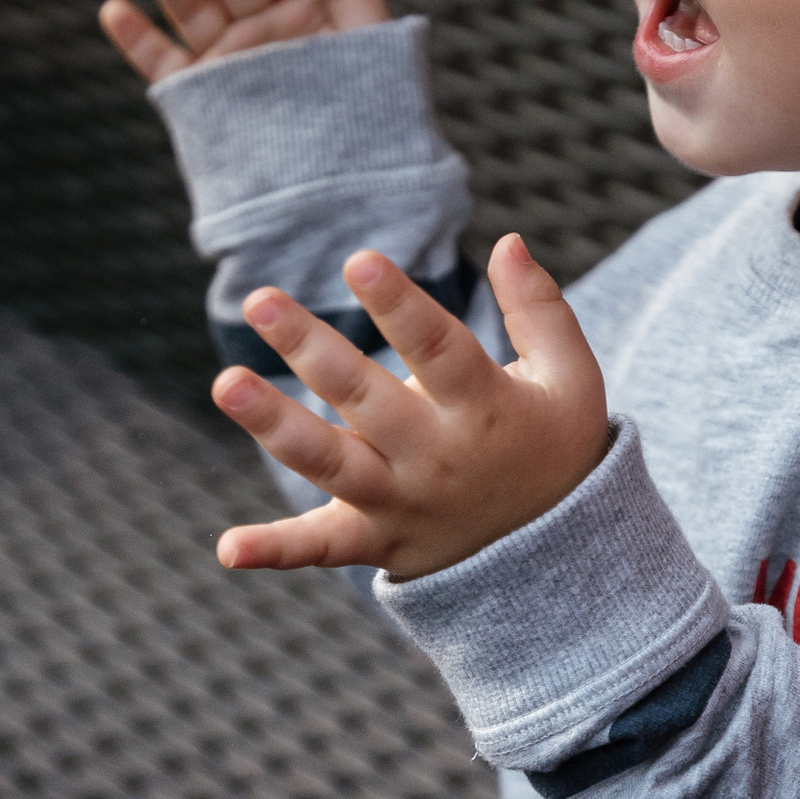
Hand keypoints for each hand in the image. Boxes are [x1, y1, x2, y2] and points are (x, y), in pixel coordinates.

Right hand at [99, 0, 389, 81]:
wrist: (343, 182)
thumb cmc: (371, 109)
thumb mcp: (372, 44)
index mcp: (310, 3)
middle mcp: (264, 23)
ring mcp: (229, 55)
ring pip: (194, 8)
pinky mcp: (200, 91)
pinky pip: (163, 62)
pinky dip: (137, 40)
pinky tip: (115, 10)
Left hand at [209, 234, 611, 581]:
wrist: (559, 557)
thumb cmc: (557, 446)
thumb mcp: (572, 378)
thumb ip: (541, 309)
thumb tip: (508, 241)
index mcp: (485, 406)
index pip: (438, 349)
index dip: (400, 306)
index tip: (360, 261)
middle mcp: (436, 456)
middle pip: (365, 397)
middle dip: (310, 348)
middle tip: (259, 300)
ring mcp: (401, 502)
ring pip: (330, 462)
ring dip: (274, 425)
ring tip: (228, 384)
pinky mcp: (376, 541)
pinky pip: (320, 548)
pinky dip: (275, 550)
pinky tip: (228, 547)